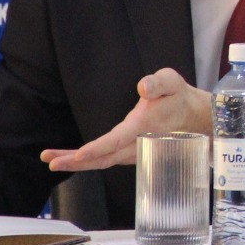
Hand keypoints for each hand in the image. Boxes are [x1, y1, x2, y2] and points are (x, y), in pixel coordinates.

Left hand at [41, 68, 210, 171]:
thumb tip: (143, 87)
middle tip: (51, 162)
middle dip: (76, 161)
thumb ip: (158, 82)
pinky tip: (70, 159)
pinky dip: (87, 160)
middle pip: (103, 158)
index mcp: (143, 127)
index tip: (79, 155)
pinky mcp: (129, 152)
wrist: (194, 118)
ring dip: (76, 162)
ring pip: (102, 161)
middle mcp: (136, 144)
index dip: (97, 149)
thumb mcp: (172, 82)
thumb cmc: (179, 98)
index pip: (116, 141)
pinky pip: (106, 159)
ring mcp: (132, 151)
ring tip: (51, 159)